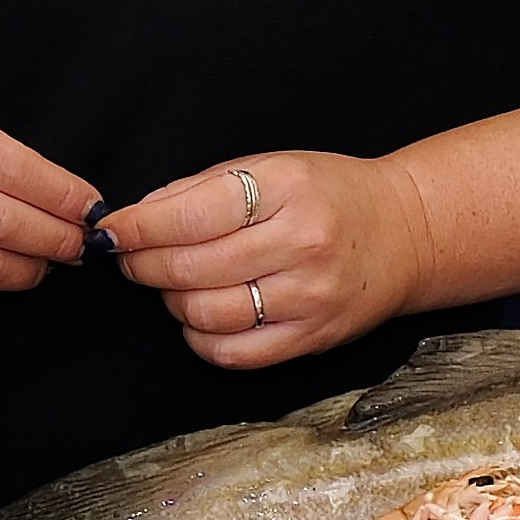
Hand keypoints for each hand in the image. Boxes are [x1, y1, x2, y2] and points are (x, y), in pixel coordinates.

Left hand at [101, 148, 433, 369]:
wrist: (406, 232)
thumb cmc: (330, 194)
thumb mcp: (272, 166)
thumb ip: (203, 188)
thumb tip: (137, 217)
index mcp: (286, 188)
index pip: (189, 215)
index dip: (138, 227)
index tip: (112, 231)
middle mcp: (301, 243)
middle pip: (191, 267)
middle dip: (145, 264)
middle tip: (133, 258)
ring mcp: (309, 296)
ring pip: (206, 313)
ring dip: (171, 301)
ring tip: (174, 283)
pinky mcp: (312, 337)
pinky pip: (233, 352)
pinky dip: (200, 337)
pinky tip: (201, 316)